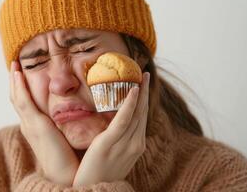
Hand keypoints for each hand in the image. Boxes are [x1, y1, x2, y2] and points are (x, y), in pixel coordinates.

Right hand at [9, 61, 78, 185]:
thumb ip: (65, 122)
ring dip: (14, 79)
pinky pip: (24, 101)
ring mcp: (29, 124)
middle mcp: (28, 124)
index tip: (22, 73)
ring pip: (16, 97)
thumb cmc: (69, 157)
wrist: (65, 174)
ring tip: (15, 64)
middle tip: (14, 64)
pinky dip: (19, 87)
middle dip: (14, 80)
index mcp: (34, 126)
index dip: (20, 87)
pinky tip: (19, 74)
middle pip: (16, 98)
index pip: (24, 103)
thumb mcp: (64, 134)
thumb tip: (76, 109)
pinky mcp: (36, 125)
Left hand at [73, 72, 149, 186]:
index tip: (143, 84)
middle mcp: (135, 144)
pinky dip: (129, 104)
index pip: (142, 118)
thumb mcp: (115, 155)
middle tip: (145, 73)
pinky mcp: (109, 143)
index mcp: (136, 145)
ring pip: (136, 113)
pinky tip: (132, 91)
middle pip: (142, 112)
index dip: (143, 100)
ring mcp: (125, 144)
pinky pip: (122, 120)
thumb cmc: (101, 174)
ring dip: (139, 92)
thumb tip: (116, 124)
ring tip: (141, 76)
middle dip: (145, 91)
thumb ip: (118, 140)